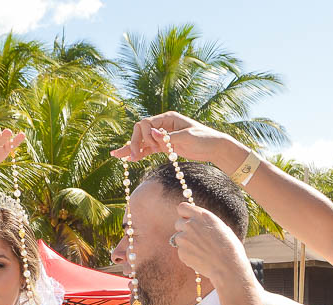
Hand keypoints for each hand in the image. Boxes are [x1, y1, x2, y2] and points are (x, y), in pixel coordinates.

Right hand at [110, 111, 234, 164]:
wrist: (215, 148)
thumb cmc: (205, 138)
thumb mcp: (188, 136)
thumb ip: (169, 137)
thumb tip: (151, 133)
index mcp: (168, 118)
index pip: (146, 124)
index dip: (144, 136)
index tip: (152, 147)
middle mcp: (163, 126)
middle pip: (141, 132)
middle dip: (134, 143)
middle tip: (130, 156)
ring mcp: (163, 137)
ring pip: (143, 141)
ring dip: (132, 148)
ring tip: (117, 155)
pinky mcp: (165, 147)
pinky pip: (149, 150)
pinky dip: (140, 154)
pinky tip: (129, 159)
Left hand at [172, 202, 253, 288]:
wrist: (228, 267)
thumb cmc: (230, 248)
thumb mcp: (221, 227)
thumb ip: (206, 222)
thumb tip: (198, 222)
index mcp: (203, 215)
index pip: (182, 207)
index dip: (185, 214)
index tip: (189, 220)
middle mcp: (191, 224)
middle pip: (178, 223)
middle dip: (184, 229)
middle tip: (196, 239)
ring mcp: (184, 238)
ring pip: (177, 238)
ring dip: (185, 243)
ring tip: (200, 250)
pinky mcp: (181, 252)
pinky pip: (180, 251)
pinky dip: (187, 255)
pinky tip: (200, 258)